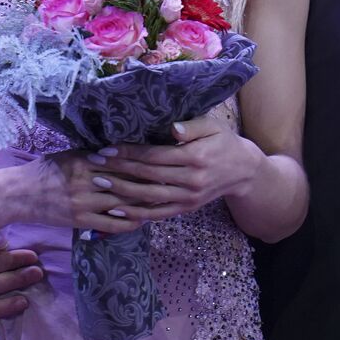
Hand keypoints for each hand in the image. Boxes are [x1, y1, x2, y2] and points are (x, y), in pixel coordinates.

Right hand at [22, 148, 167, 234]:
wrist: (20, 194)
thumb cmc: (47, 169)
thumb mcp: (71, 154)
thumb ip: (95, 154)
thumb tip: (122, 150)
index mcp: (85, 161)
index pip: (122, 161)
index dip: (145, 162)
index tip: (165, 160)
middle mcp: (86, 181)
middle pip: (125, 181)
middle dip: (150, 182)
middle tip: (174, 180)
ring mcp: (84, 203)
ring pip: (121, 202)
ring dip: (144, 203)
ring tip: (164, 200)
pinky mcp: (80, 220)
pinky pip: (109, 224)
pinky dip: (128, 222)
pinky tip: (142, 220)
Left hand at [86, 112, 261, 222]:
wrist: (244, 171)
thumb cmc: (224, 142)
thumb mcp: (214, 126)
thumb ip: (192, 126)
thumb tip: (172, 129)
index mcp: (196, 156)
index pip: (156, 155)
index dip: (130, 152)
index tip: (108, 148)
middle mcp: (191, 179)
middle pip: (148, 176)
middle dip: (120, 169)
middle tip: (95, 163)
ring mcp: (188, 197)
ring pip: (149, 197)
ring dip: (122, 191)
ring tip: (100, 183)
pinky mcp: (186, 209)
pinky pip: (157, 213)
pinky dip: (135, 214)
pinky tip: (116, 210)